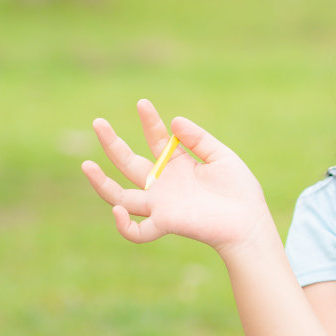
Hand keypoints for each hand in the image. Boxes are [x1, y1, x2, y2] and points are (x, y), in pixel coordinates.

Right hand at [81, 99, 272, 253]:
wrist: (249, 221)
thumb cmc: (240, 191)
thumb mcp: (221, 156)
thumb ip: (198, 139)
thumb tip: (174, 120)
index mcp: (178, 166)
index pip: (156, 139)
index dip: (149, 122)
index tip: (142, 103)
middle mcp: (164, 185)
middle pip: (128, 163)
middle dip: (111, 144)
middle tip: (98, 122)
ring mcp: (162, 205)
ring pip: (120, 196)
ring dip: (101, 183)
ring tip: (86, 165)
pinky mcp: (166, 223)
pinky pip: (137, 231)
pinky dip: (124, 225)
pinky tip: (117, 209)